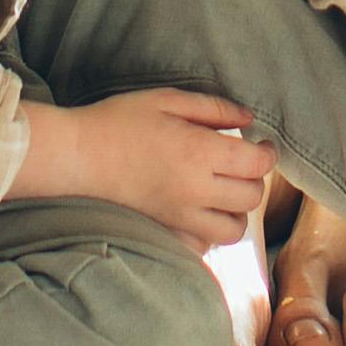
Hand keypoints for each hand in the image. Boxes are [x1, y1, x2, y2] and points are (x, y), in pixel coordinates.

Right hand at [8, 86, 267, 247]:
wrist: (77, 156)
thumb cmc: (119, 121)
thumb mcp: (166, 100)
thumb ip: (213, 108)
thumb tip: (249, 118)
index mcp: (199, 152)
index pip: (257, 164)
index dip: (267, 153)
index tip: (260, 143)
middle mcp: (195, 189)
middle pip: (251, 197)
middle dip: (254, 179)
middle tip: (241, 163)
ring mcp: (180, 216)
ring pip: (234, 230)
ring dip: (237, 211)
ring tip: (223, 190)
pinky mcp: (166, 231)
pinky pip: (205, 245)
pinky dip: (210, 232)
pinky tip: (199, 210)